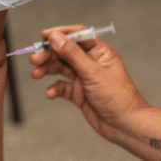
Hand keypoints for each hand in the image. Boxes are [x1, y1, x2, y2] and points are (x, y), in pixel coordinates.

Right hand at [29, 25, 148, 143]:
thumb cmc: (119, 98)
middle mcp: (91, 63)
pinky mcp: (79, 93)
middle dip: (49, 54)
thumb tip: (56, 37)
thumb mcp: (93, 73)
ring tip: (35, 74)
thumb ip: (72, 54)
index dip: (61, 33)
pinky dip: (54, 89)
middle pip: (65, 52)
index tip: (44, 36)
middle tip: (35, 59)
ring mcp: (84, 78)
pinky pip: (62, 87)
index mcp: (99, 52)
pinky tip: (50, 93)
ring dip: (47, 70)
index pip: (78, 36)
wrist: (126, 126)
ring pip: (60, 68)